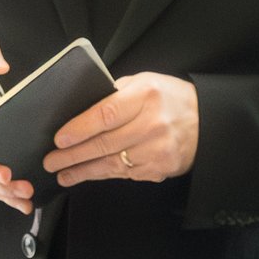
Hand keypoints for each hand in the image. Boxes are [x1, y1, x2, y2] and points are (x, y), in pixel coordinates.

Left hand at [46, 73, 198, 187]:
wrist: (208, 123)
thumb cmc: (170, 99)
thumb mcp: (146, 82)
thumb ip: (116, 93)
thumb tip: (81, 110)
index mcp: (147, 95)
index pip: (106, 114)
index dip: (79, 128)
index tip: (59, 138)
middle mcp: (153, 124)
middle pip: (104, 143)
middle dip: (72, 154)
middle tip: (51, 160)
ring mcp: (157, 150)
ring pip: (111, 164)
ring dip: (82, 170)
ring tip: (62, 174)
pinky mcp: (160, 169)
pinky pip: (125, 175)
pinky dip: (102, 175)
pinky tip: (87, 175)